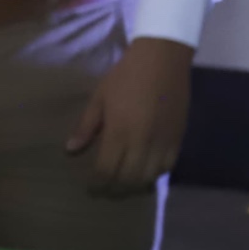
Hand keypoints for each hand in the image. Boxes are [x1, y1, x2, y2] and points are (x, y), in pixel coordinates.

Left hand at [66, 36, 191, 195]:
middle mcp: (142, 142)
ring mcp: (163, 142)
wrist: (162, 59)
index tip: (91, 188)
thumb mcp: (100, 97)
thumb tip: (70, 150)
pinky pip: (167, 167)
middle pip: (128, 179)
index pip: (107, 170)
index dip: (97, 184)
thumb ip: (86, 126)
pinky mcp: (177, 138)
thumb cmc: (126, 75)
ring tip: (124, 185)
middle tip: (106, 190)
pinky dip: (154, 175)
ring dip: (134, 186)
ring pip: (149, 177)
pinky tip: (145, 172)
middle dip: (114, 190)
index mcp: (120, 131)